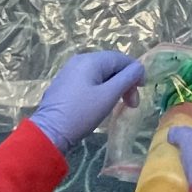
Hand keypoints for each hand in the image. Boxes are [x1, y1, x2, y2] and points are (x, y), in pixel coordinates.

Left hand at [26, 48, 144, 150]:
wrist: (50, 132)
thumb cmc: (81, 113)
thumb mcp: (108, 96)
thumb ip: (127, 79)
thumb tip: (140, 67)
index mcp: (91, 60)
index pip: (121, 59)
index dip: (135, 72)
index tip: (142, 91)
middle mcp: (80, 61)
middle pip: (111, 66)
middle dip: (125, 82)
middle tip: (132, 104)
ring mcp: (70, 72)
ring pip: (100, 74)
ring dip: (114, 87)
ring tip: (119, 105)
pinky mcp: (65, 84)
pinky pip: (89, 81)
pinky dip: (101, 90)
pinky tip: (102, 104)